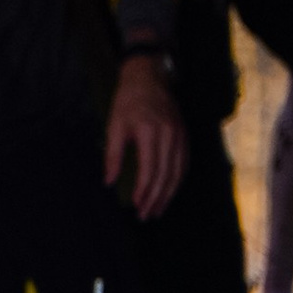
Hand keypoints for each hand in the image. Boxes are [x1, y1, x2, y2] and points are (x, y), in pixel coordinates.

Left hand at [104, 56, 185, 219]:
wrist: (149, 77)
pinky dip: (177, 181)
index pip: (149, 169)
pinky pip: (184, 163)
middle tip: (146, 215)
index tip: (137, 205)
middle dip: (156, 198)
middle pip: (166, 175)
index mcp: (150, 132)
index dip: (144, 190)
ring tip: (158, 210)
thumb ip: (112, 155)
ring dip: (168, 194)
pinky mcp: (184, 135)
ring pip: (178, 172)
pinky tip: (169, 192)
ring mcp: (180, 135)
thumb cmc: (128, 101)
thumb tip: (108, 182)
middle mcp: (170, 135)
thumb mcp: (114, 126)